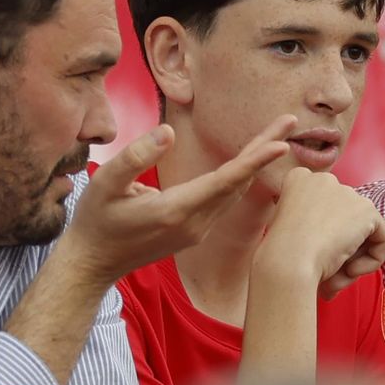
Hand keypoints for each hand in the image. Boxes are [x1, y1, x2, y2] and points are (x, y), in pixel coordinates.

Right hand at [58, 116, 294, 286]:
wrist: (93, 263)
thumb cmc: (95, 220)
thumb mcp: (105, 182)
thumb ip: (136, 156)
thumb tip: (167, 132)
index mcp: (175, 210)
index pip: (224, 181)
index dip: (254, 160)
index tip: (281, 143)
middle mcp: (195, 223)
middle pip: (238, 183)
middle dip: (265, 150)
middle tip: (291, 121)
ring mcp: (197, 230)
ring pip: (235, 192)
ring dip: (256, 163)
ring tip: (278, 133)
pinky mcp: (195, 231)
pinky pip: (226, 201)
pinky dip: (242, 177)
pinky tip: (252, 160)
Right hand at [256, 167, 384, 300]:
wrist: (288, 261)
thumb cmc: (281, 256)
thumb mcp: (288, 232)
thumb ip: (310, 227)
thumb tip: (338, 248)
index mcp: (298, 180)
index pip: (323, 209)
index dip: (321, 236)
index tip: (310, 255)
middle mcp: (323, 179)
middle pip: (343, 219)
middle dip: (339, 249)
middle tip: (326, 274)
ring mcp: (347, 192)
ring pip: (361, 231)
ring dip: (352, 259)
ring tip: (335, 279)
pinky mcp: (367, 210)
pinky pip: (381, 239)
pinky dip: (371, 261)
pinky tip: (350, 271)